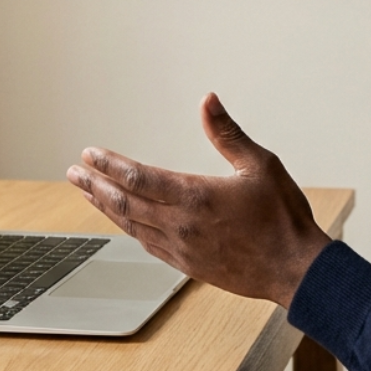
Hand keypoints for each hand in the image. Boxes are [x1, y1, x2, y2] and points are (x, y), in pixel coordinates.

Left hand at [66, 93, 330, 307]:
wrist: (295, 269)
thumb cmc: (282, 217)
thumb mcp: (260, 164)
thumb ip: (228, 133)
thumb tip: (208, 101)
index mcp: (196, 196)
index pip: (138, 177)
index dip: (110, 164)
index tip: (90, 153)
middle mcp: (181, 224)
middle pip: (125, 202)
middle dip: (96, 185)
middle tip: (75, 172)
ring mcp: (182, 248)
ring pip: (132, 225)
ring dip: (106, 207)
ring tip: (89, 193)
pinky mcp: (188, 265)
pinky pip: (148, 245)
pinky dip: (129, 229)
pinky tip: (125, 223)